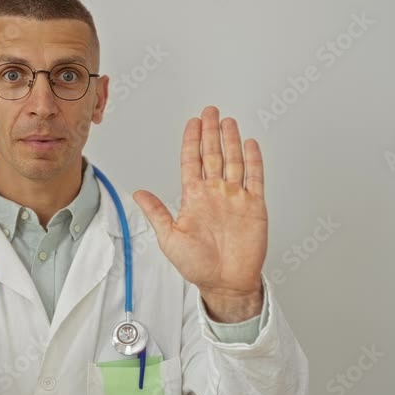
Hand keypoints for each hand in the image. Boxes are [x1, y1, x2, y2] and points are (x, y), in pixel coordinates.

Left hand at [133, 106, 266, 322]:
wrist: (225, 283)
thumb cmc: (198, 265)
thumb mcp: (169, 238)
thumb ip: (157, 213)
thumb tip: (139, 193)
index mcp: (194, 198)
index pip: (192, 161)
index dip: (192, 141)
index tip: (192, 123)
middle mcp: (215, 193)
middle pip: (213, 154)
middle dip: (210, 132)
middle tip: (210, 111)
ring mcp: (235, 197)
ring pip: (233, 161)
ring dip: (230, 140)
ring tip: (228, 121)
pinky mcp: (254, 206)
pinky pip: (255, 177)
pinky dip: (253, 160)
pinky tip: (249, 143)